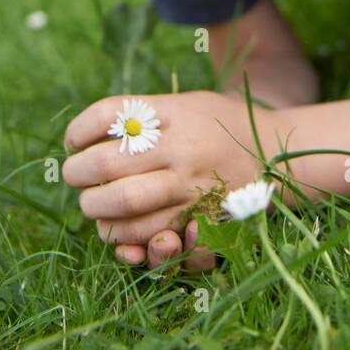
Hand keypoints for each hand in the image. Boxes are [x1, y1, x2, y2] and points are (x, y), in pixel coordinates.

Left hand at [62, 89, 276, 270]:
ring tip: (96, 208)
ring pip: (122, 209)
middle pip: (105, 165)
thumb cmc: (219, 126)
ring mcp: (193, 188)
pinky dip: (129, 245)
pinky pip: (154, 242)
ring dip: (97, 215)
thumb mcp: (185, 103)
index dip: (79, 130)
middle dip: (78, 176)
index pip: (110, 114)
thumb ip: (142, 116)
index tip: (72, 142)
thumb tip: (85, 139)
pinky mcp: (204, 223)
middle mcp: (182, 149)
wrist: (277, 154)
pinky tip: (124, 239)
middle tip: (76, 178)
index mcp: (175, 113)